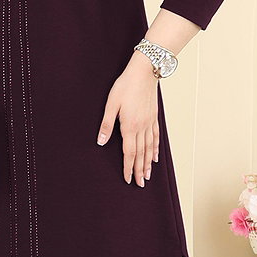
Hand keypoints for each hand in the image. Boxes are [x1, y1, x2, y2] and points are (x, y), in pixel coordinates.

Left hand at [96, 51, 160, 185]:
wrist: (144, 72)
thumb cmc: (125, 86)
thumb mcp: (111, 104)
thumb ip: (106, 124)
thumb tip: (101, 142)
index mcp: (129, 126)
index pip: (128, 153)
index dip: (127, 167)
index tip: (128, 179)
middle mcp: (142, 128)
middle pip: (140, 154)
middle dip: (139, 170)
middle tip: (140, 184)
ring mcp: (149, 123)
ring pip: (149, 148)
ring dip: (148, 163)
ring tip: (148, 175)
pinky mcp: (154, 118)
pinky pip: (155, 137)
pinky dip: (155, 149)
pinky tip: (155, 157)